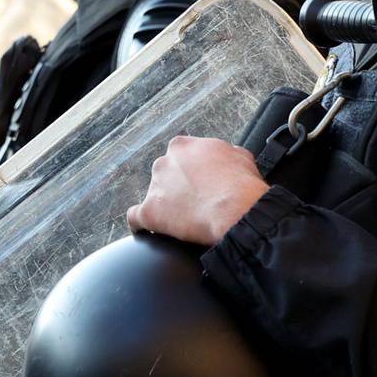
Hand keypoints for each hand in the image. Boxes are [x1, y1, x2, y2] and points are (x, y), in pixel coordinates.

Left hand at [125, 136, 268, 246]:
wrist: (237, 209)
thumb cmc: (242, 184)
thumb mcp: (239, 156)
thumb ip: (224, 153)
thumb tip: (225, 156)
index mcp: (182, 146)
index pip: (179, 158)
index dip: (190, 172)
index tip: (200, 184)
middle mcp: (163, 162)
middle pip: (164, 175)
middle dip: (176, 188)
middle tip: (195, 202)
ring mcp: (154, 187)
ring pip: (153, 196)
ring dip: (164, 206)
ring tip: (184, 219)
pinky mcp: (149, 212)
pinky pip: (135, 218)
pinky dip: (140, 224)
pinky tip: (146, 230)